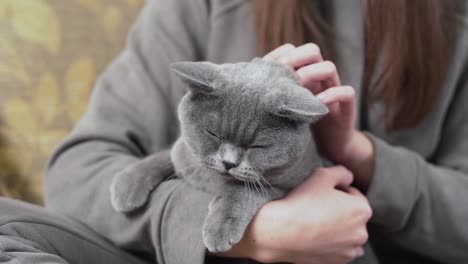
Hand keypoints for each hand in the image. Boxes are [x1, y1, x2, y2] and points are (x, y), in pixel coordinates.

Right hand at [222, 166, 371, 263]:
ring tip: (316, 222)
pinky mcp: (338, 262)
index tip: (321, 194)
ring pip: (347, 234)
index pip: (353, 194)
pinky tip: (317, 236)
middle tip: (317, 207)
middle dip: (339, 210)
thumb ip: (342, 172)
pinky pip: (340, 250)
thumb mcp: (322, 175)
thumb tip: (348, 178)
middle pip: (352, 215)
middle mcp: (361, 233)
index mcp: (362, 210)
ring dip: (338, 228)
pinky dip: (332, 244)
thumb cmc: (302, 203)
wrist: (281, 232)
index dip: (336, 190)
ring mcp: (350, 250)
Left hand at [264, 43, 374, 190]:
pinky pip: (346, 92)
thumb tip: (244, 89)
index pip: (294, 50)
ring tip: (298, 84)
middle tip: (283, 72)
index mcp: (303, 74)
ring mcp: (334, 90)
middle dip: (296, 57)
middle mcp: (319, 78)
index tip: (266, 66)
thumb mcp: (284, 108)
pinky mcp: (347, 107)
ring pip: (329, 67)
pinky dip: (333, 94)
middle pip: (312, 50)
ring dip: (312, 72)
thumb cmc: (302, 125)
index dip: (281, 54)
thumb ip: (272, 96)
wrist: (329, 147)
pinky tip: (319, 102)